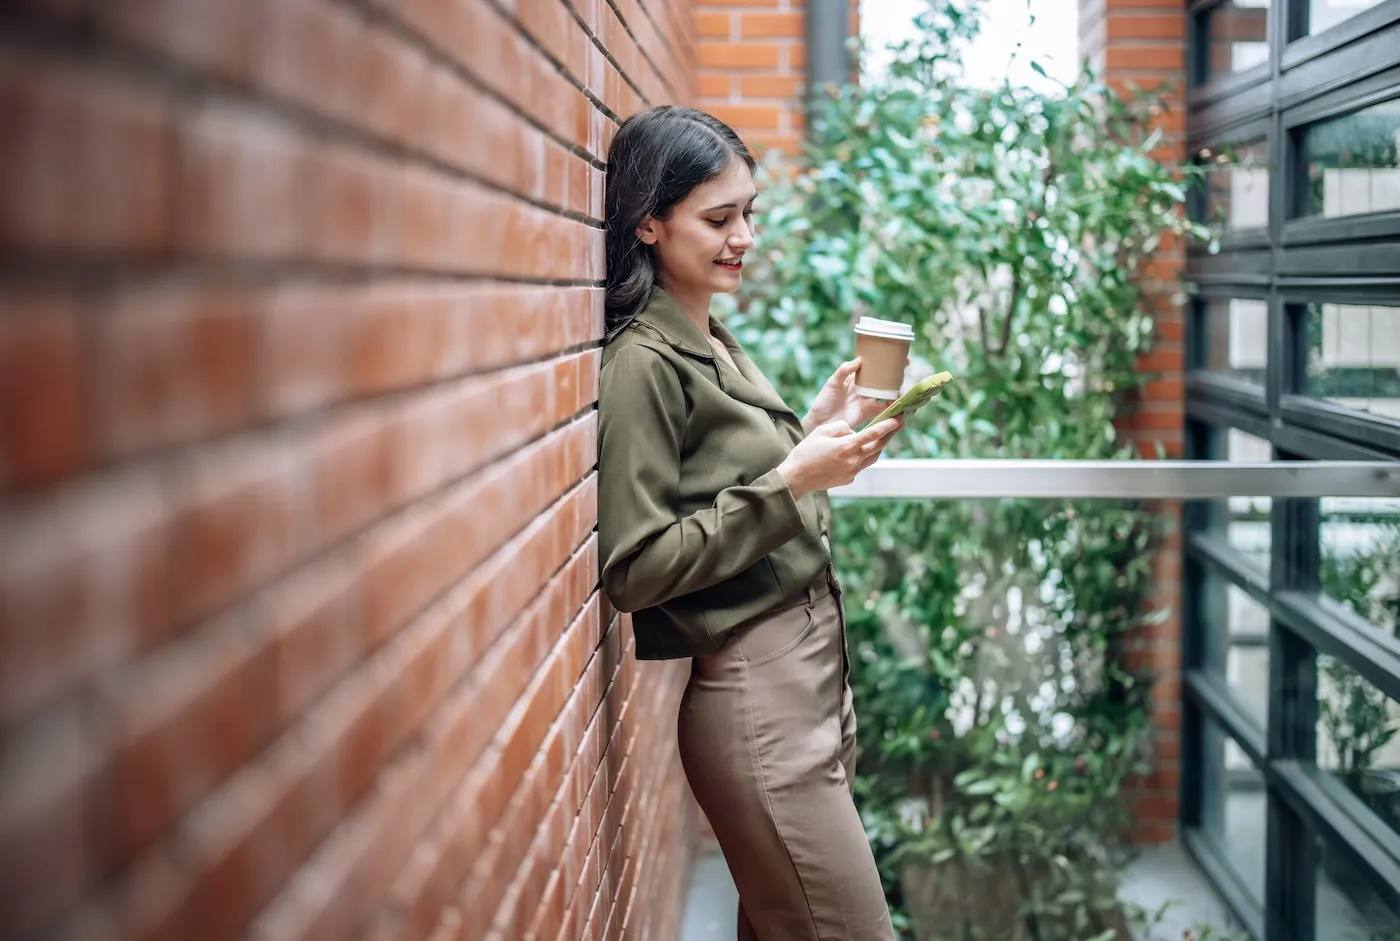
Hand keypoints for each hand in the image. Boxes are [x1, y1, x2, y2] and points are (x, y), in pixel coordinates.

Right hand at [777, 417, 903, 498]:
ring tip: (882, 438)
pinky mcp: (848, 479)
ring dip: (879, 447)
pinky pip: (860, 465)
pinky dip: (863, 457)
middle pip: (878, 446)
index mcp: (847, 446)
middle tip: (899, 424)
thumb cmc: (805, 453)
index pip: (874, 433)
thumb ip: (841, 428)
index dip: (889, 425)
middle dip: (890, 434)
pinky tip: (858, 452)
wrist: (796, 478)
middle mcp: (853, 460)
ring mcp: (852, 472)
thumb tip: (852, 431)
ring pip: (873, 457)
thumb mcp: (822, 431)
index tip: (899, 418)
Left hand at [802, 357, 909, 434]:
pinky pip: (883, 410)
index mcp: (855, 378)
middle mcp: (864, 388)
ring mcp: (867, 401)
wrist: (820, 423)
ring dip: (896, 392)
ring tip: (906, 388)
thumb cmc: (823, 402)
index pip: (873, 367)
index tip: (898, 357)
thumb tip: (859, 360)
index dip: (885, 362)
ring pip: (886, 394)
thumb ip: (844, 371)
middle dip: (895, 375)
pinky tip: (901, 407)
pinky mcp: (868, 414)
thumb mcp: (832, 384)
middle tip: (904, 370)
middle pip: (883, 380)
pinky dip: (892, 409)